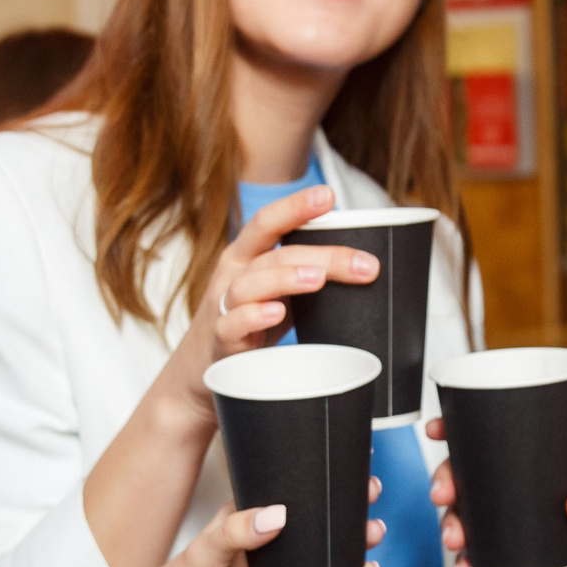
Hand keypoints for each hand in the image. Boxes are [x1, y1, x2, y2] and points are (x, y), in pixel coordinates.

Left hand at [52, 483, 381, 566]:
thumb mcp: (197, 558)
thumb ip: (234, 533)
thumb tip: (275, 515)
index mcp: (240, 525)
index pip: (279, 491)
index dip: (307, 475)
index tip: (335, 456)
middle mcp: (265, 549)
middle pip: (313, 522)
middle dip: (343, 505)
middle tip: (368, 490)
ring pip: (326, 557)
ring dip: (353, 542)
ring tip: (373, 529)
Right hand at [158, 185, 380, 425]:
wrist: (202, 370)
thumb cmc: (248, 322)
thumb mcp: (276, 291)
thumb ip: (308, 275)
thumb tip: (364, 266)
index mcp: (248, 255)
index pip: (269, 222)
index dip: (296, 206)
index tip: (327, 196)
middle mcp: (233, 274)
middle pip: (275, 254)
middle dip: (323, 255)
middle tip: (364, 264)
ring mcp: (224, 306)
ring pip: (251, 285)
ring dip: (286, 278)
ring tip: (318, 279)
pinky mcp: (221, 340)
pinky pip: (232, 325)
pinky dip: (253, 317)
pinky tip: (275, 314)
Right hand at [426, 429, 566, 566]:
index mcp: (553, 458)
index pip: (504, 434)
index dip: (465, 427)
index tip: (440, 427)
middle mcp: (530, 485)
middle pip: (474, 474)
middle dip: (448, 481)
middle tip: (444, 496)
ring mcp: (523, 519)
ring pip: (473, 514)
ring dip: (454, 523)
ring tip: (454, 540)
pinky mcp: (525, 553)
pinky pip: (487, 553)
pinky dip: (470, 560)